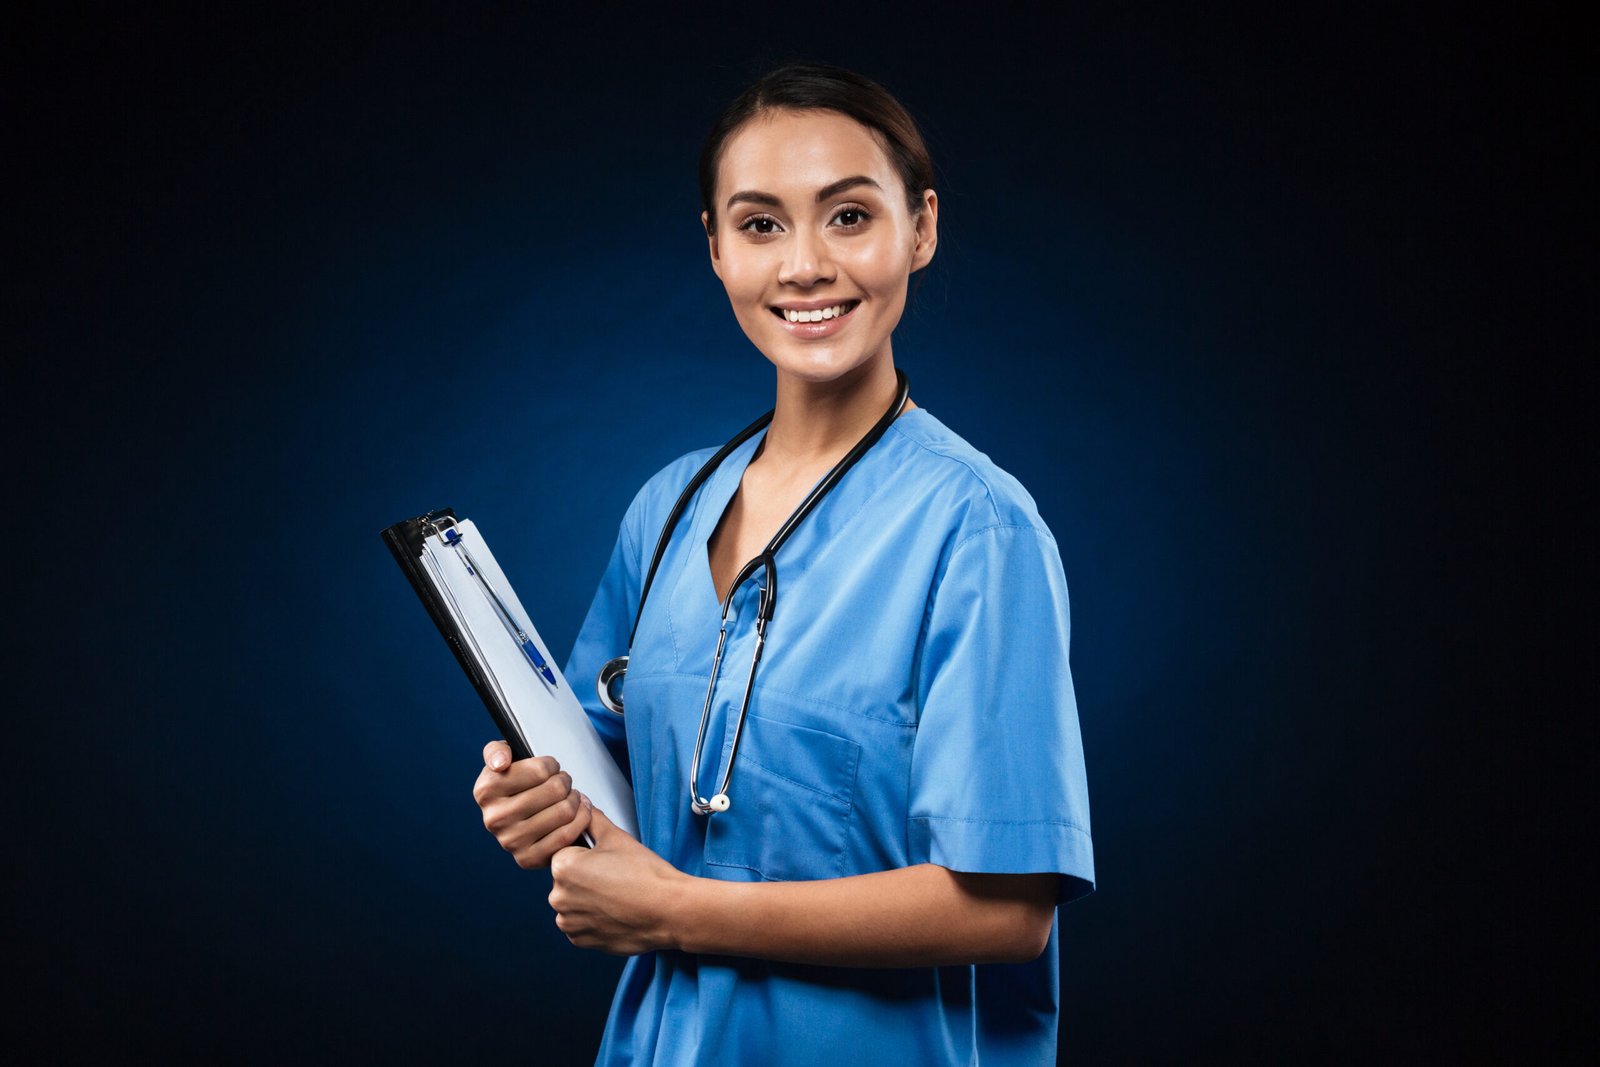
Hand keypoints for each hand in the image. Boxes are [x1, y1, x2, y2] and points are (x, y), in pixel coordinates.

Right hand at [472, 741, 591, 869]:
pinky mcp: (527, 858)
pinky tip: (579, 812)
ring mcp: (511, 841)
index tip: (551, 768)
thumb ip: (497, 751)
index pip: (540, 770)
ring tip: (571, 796)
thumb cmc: (513, 783)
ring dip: (575, 799)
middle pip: (554, 790)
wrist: (516, 819)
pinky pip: (567, 835)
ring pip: (564, 811)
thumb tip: (501, 764)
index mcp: (486, 791)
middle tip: (564, 782)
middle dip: (565, 781)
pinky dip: (581, 820)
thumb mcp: (501, 760)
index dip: (551, 765)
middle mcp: (494, 818)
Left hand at [548, 807, 686, 955]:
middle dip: (586, 876)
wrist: (668, 911)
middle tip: (616, 877)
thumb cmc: (645, 875)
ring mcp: (568, 922)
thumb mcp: (617, 837)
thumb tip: (582, 805)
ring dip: (588, 899)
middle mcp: (558, 896)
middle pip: (567, 879)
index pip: (566, 852)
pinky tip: (615, 911)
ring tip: (617, 895)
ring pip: (573, 902)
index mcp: (563, 866)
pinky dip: (593, 919)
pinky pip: (580, 924)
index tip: (608, 860)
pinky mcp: (580, 940)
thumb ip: (592, 818)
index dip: (589, 853)